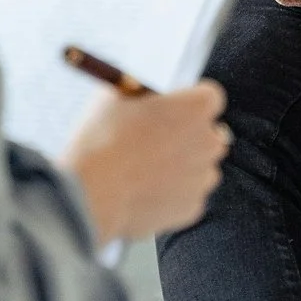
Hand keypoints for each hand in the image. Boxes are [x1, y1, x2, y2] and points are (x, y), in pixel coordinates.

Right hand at [60, 80, 230, 244]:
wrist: (91, 192)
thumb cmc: (102, 139)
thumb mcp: (117, 96)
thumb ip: (141, 92)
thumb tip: (140, 93)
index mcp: (198, 106)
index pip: (209, 98)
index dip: (188, 103)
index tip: (170, 109)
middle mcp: (210, 141)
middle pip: (209, 135)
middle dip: (188, 137)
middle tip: (156, 142)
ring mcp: (203, 177)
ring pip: (199, 168)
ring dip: (180, 168)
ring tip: (143, 172)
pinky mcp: (192, 208)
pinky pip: (187, 197)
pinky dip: (170, 196)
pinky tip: (142, 193)